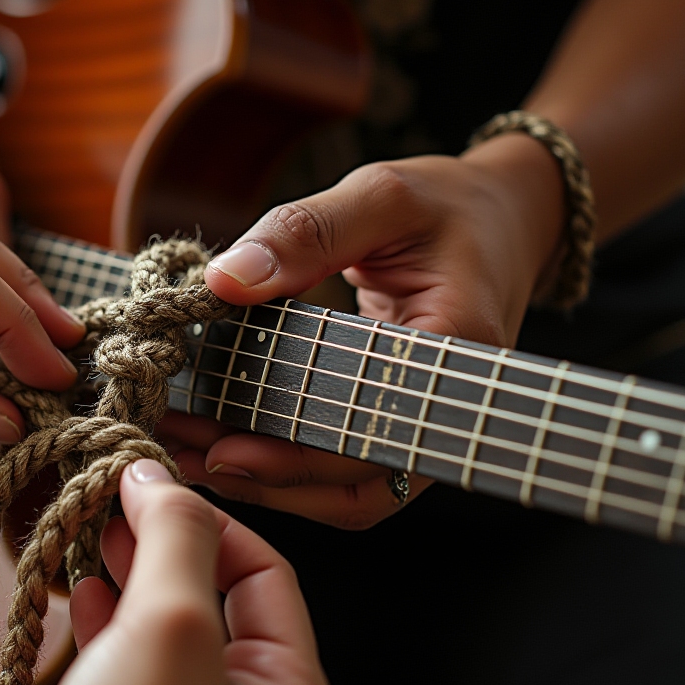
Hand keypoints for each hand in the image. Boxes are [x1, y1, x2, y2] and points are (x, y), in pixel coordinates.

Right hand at [0, 460, 338, 684]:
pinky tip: (81, 584)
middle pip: (211, 586)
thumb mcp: (173, 630)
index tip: (155, 481)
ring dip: (128, 562)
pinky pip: (116, 647)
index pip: (264, 572)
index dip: (210, 519)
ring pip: (159, 611)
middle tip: (120, 490)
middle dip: (165, 535)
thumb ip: (176, 540)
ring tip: (96, 520)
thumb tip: (159, 475)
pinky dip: (98, 606)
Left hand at [167, 133, 566, 528]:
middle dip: (269, 482)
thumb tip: (226, 280)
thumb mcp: (380, 195)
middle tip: (186, 456)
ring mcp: (424, 419)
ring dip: (272, 484)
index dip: (298, 456)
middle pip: (360, 485)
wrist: (498, 216)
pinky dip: (288, 462)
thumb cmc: (447, 202)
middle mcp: (447, 405)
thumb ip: (305, 232)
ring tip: (191, 454)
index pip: (376, 433)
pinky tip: (226, 438)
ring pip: (351, 489)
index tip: (224, 450)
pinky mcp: (398, 416)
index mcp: (456, 350)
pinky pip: (346, 462)